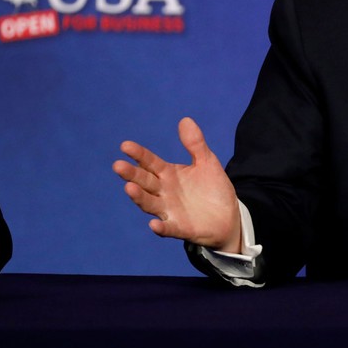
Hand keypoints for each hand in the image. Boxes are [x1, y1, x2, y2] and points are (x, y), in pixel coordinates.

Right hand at [113, 117, 241, 252]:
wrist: (228, 216)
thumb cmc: (212, 188)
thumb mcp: (207, 163)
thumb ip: (195, 144)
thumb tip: (185, 119)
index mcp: (168, 174)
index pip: (150, 163)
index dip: (138, 154)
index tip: (125, 145)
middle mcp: (164, 192)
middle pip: (145, 182)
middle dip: (132, 174)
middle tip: (118, 166)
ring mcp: (170, 211)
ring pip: (150, 203)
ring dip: (139, 197)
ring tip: (129, 188)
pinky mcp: (181, 228)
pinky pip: (169, 228)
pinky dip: (161, 227)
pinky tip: (154, 224)